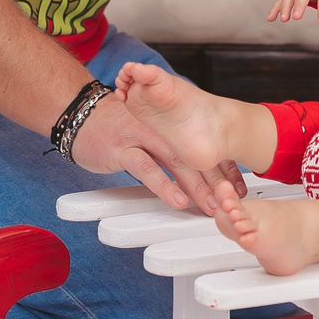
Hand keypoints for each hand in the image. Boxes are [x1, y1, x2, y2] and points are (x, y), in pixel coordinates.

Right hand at [69, 91, 239, 215]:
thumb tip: (191, 166)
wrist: (79, 114)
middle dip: (216, 179)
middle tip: (230, 199)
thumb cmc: (112, 125)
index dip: (223, 164)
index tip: (238, 184)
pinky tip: (178, 200)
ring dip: (196, 186)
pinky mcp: (122, 148)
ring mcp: (140, 136)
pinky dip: (164, 185)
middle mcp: (159, 127)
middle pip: (194, 154)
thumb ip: (167, 144)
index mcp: (168, 124)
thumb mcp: (145, 129)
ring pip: (176, 162)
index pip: (202, 144)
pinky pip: (147, 168)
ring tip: (210, 204)